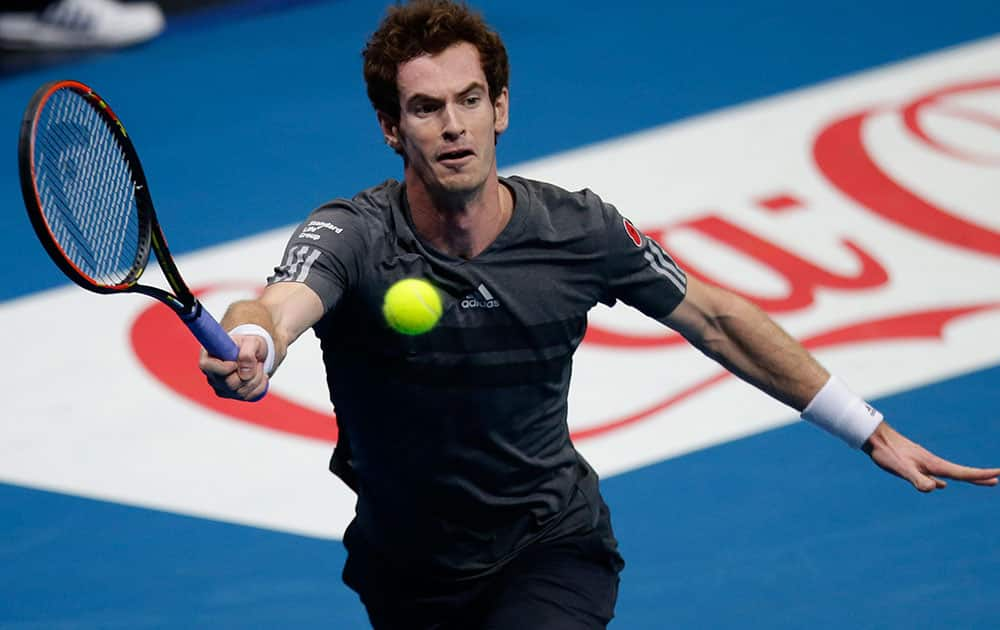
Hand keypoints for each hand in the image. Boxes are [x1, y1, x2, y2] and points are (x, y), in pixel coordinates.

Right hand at [199, 334, 269, 400]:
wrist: (257, 353)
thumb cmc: (249, 344)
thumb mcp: (252, 342)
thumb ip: (247, 354)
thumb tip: (244, 374)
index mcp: (209, 355)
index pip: (206, 366)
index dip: (223, 367)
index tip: (236, 363)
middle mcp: (212, 374)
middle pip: (229, 383)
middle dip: (249, 373)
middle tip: (256, 361)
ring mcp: (221, 387)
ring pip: (241, 392)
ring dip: (257, 378)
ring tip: (258, 365)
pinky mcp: (233, 395)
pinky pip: (250, 396)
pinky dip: (261, 385)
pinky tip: (261, 375)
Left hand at [863, 422, 999, 491]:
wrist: (874, 437)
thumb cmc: (887, 453)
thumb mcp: (902, 469)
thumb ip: (918, 479)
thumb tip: (935, 488)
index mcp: (933, 465)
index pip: (963, 473)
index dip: (981, 475)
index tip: (999, 475)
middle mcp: (932, 463)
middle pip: (960, 473)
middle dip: (979, 477)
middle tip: (997, 480)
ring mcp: (924, 463)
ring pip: (949, 473)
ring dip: (965, 477)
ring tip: (977, 481)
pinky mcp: (914, 463)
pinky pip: (935, 474)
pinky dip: (943, 480)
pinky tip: (940, 485)